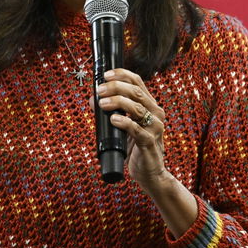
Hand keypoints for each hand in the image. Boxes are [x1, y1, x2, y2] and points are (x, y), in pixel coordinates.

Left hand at [96, 68, 167, 188]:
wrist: (150, 173)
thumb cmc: (135, 147)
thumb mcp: (121, 126)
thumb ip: (109, 111)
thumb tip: (92, 98)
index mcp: (149, 105)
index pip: (137, 82)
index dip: (121, 75)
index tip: (105, 75)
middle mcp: (155, 113)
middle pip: (136, 92)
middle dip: (115, 87)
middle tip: (99, 90)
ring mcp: (154, 127)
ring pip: (137, 107)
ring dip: (117, 102)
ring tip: (102, 103)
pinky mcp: (150, 142)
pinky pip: (137, 129)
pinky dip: (124, 122)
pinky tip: (114, 120)